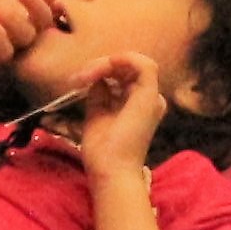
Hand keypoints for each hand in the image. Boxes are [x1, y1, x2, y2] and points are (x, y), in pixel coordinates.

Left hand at [76, 52, 170, 177]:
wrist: (111, 170)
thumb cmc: (103, 151)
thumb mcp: (96, 115)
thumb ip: (99, 96)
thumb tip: (96, 79)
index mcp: (138, 106)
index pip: (122, 77)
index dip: (101, 73)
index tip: (78, 81)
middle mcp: (149, 99)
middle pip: (127, 68)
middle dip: (100, 66)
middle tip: (79, 78)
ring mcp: (151, 96)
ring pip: (133, 63)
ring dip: (106, 63)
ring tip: (85, 75)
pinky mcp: (150, 94)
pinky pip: (142, 64)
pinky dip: (121, 60)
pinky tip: (102, 68)